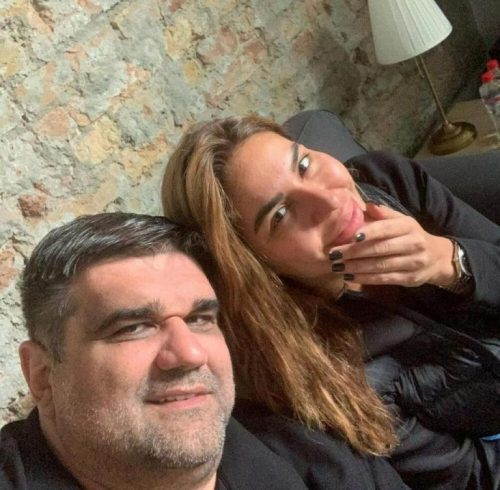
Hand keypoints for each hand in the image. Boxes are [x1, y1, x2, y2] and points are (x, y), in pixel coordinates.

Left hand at [329, 203, 455, 287]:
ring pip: (380, 265)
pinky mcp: (409, 279)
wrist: (437, 257)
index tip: (351, 236)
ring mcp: (412, 263)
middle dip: (354, 252)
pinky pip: (384, 279)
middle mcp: (413, 243)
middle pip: (380, 249)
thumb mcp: (401, 221)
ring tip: (336, 266)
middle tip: (333, 254)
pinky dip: (365, 279)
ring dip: (355, 267)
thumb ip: (383, 214)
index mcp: (408, 226)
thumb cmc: (410, 236)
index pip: (386, 228)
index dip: (369, 232)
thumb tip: (365, 205)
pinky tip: (349, 276)